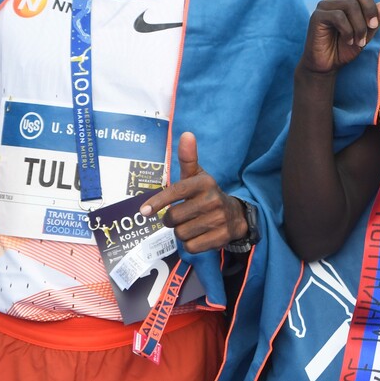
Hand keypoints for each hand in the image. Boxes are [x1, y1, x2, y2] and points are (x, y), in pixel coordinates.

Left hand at [140, 132, 245, 253]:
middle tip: (181, 215)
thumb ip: (188, 158)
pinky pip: (191, 246)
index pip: (176, 192)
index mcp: (205, 183)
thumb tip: (186, 134)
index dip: (158, 202)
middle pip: (173, 218)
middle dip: (172, 220)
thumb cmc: (207, 194)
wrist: (236, 214)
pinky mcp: (221, 237)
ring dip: (182, 232)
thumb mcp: (198, 175)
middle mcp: (213, 200)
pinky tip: (200, 234)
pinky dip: (191, 244)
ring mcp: (218, 219)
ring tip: (193, 224)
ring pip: (181, 233)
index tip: (144, 211)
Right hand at [302, 0, 379, 73]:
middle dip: (370, 8)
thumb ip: (374, 20)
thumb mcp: (367, 35)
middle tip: (372, 27)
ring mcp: (325, 4)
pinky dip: (350, 31)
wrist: (326, 65)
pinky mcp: (318, 15)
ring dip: (360, 26)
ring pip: (351, 6)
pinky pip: (340, 16)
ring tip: (358, 40)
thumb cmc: (346, 48)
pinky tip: (348, 40)